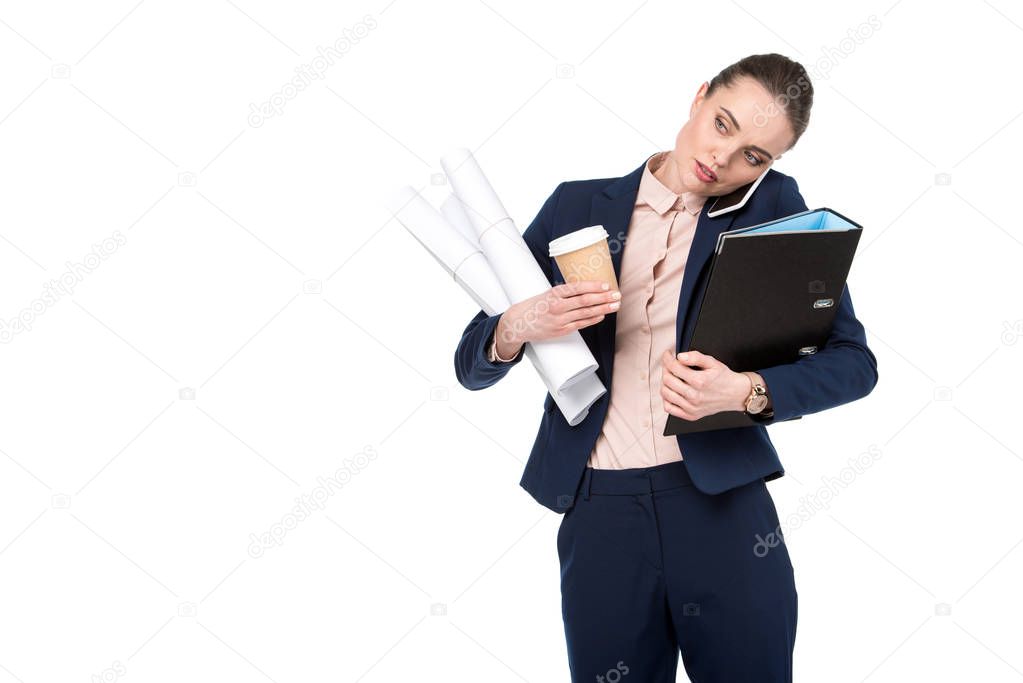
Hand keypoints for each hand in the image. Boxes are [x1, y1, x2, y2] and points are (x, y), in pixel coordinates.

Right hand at [497, 280, 620, 347]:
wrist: (518, 323)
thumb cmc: (534, 306)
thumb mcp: (546, 294)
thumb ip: (564, 293)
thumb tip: (586, 287)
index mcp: (553, 294)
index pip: (577, 288)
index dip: (593, 286)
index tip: (606, 284)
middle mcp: (557, 307)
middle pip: (585, 301)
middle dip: (604, 297)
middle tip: (617, 295)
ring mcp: (560, 320)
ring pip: (586, 313)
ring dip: (603, 309)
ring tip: (615, 305)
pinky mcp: (561, 331)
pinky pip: (581, 324)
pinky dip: (593, 319)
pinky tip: (602, 315)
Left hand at [660, 349, 749, 420]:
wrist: (735, 394)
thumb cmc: (724, 378)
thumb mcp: (712, 362)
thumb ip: (695, 357)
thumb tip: (680, 357)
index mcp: (700, 381)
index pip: (674, 367)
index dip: (667, 358)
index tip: (668, 355)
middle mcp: (694, 396)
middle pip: (667, 380)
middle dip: (666, 369)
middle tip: (669, 364)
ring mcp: (692, 407)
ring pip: (665, 393)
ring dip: (664, 383)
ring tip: (671, 376)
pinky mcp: (691, 415)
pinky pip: (669, 408)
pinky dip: (667, 399)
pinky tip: (672, 391)